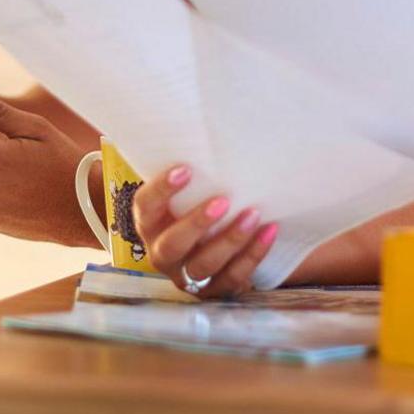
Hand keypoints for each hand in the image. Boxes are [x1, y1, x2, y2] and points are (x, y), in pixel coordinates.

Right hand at [134, 164, 278, 298]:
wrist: (219, 252)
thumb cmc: (200, 212)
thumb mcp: (188, 197)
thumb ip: (191, 178)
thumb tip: (203, 124)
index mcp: (151, 226)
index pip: (144, 208)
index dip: (160, 191)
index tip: (184, 170)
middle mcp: (163, 254)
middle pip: (171, 245)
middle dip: (196, 223)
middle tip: (223, 200)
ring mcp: (188, 277)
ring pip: (205, 265)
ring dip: (230, 239)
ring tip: (253, 214)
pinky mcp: (216, 289)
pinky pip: (234, 276)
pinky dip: (254, 253)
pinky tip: (269, 231)